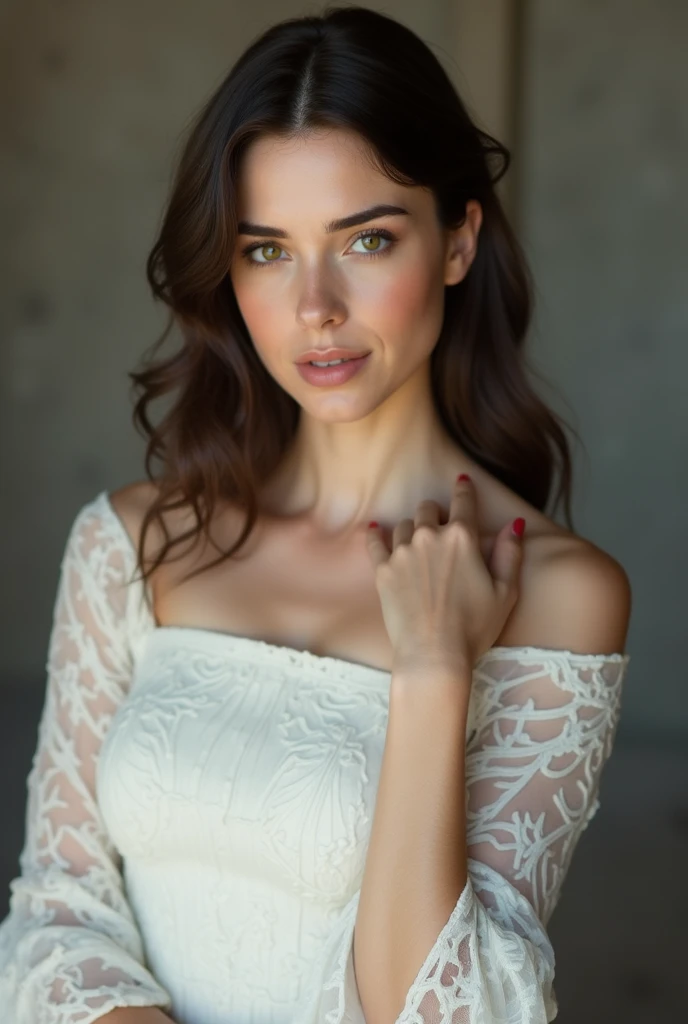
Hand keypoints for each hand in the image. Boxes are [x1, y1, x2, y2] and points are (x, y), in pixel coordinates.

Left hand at [364, 474, 524, 680]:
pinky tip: (375, 529)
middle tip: (441, 527)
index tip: (462, 483)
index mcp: (462, 538)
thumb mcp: (506, 592)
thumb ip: (510, 554)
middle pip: (428, 509)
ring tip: (418, 542)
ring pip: (404, 524)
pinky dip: (376, 534)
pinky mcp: (383, 570)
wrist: (433, 654)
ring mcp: (402, 552)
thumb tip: (514, 524)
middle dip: (436, 514)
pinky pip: (375, 541)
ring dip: (412, 527)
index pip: (463, 502)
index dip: (465, 490)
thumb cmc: (474, 627)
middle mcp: (429, 537)